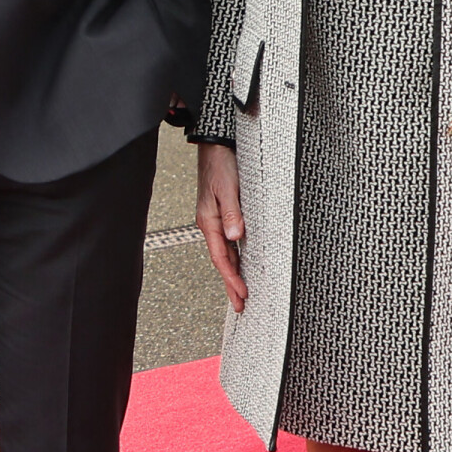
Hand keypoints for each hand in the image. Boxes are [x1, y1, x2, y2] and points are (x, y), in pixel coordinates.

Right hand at [195, 143, 246, 312]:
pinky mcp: (224, 214)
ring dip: (233, 273)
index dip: (232, 278)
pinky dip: (234, 258)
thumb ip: (232, 213)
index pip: (222, 258)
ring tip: (240, 292)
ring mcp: (217, 220)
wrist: (216, 145)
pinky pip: (228, 243)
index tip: (242, 294)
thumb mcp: (228, 188)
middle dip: (231, 284)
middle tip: (240, 305)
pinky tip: (240, 264)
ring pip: (226, 254)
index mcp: (209, 222)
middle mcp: (212, 224)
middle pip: (223, 261)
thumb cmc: (220, 164)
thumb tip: (235, 236)